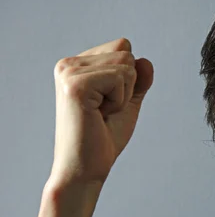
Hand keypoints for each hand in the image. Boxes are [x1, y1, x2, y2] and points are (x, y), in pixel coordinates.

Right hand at [49, 38, 153, 189]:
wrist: (86, 169)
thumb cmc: (104, 139)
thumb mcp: (128, 102)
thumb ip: (138, 80)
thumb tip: (145, 61)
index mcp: (77, 65)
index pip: (123, 47)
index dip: (129, 78)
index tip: (108, 103)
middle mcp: (68, 64)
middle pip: (126, 52)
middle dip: (127, 86)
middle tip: (105, 111)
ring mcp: (69, 72)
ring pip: (126, 64)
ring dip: (123, 95)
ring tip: (101, 114)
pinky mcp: (76, 85)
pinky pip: (120, 77)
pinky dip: (120, 100)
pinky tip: (99, 115)